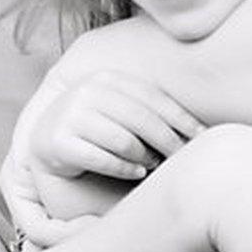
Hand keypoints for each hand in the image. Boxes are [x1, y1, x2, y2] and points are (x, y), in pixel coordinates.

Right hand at [4, 61, 199, 249]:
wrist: (49, 139)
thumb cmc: (99, 126)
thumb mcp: (123, 110)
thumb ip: (152, 113)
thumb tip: (202, 132)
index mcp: (106, 78)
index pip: (153, 98)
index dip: (181, 119)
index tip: (202, 138)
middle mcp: (86, 92)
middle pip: (142, 119)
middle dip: (169, 142)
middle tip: (182, 158)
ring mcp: (69, 115)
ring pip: (124, 140)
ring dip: (146, 156)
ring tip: (155, 164)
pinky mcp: (58, 142)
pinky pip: (102, 159)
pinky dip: (124, 168)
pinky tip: (137, 172)